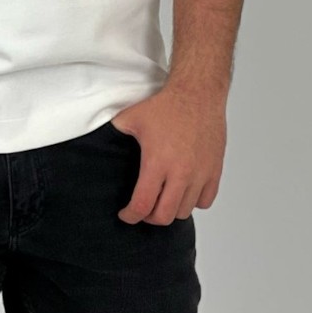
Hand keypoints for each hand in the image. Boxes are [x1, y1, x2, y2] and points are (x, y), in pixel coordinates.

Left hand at [110, 87, 226, 225]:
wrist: (197, 94)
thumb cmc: (166, 106)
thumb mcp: (131, 118)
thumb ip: (113, 133)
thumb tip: (96, 141)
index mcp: (157, 162)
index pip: (143, 205)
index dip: (131, 216)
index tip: (125, 215)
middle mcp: (181, 173)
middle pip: (164, 216)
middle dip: (149, 218)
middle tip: (143, 209)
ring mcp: (200, 174)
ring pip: (185, 211)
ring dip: (171, 209)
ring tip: (162, 199)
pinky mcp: (214, 171)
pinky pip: (205, 201)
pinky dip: (193, 201)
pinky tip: (184, 191)